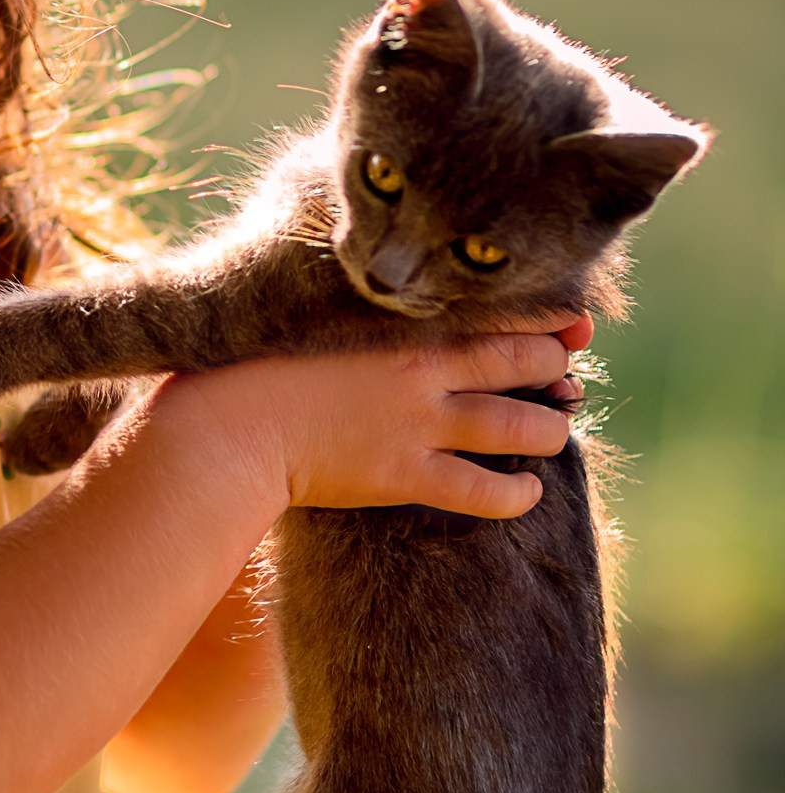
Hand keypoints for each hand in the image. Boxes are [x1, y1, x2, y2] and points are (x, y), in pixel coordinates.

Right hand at [177, 324, 582, 519]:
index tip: (567, 321)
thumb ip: (349, 306)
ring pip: (522, 426)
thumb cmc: (248, 365)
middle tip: (561, 376)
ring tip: (551, 431)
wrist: (224, 426)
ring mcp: (418, 423)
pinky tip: (527, 492)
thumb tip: (367, 298)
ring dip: (550, 430)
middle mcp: (423, 367)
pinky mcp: (404, 474)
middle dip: (555, 368)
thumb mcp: (305, 313)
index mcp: (401, 319)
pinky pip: (484, 489)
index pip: (499, 307)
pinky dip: (518, 494)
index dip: (547, 315)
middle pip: (525, 360)